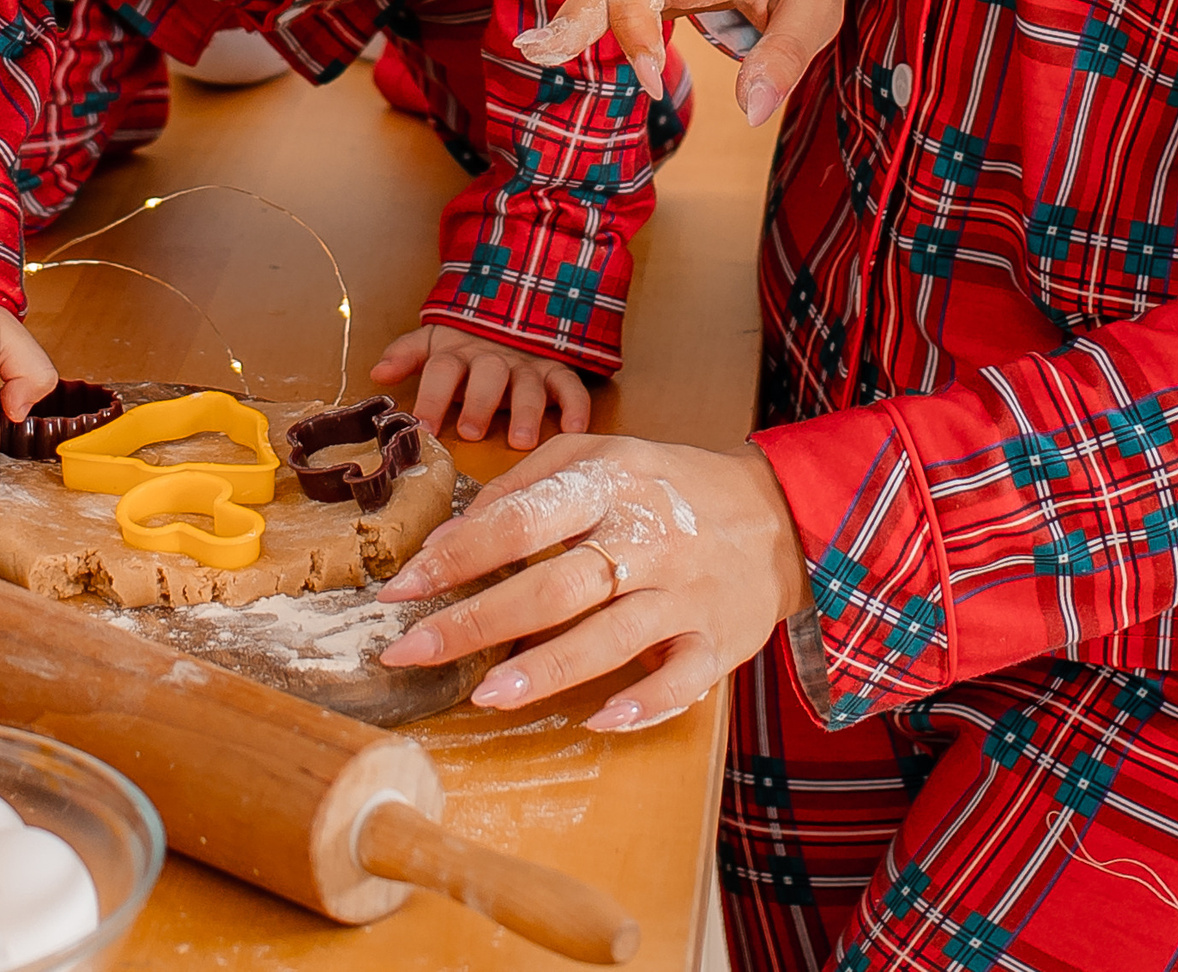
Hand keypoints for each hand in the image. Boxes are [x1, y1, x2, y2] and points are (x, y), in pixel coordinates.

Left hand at [373, 324, 590, 448]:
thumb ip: (406, 354)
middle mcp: (494, 357)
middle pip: (487, 374)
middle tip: (471, 431)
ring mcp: (527, 363)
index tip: (424, 427)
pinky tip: (573, 429)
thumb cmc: (466, 343)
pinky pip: (570, 385)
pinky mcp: (556, 370)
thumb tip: (377, 373)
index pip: (442, 369)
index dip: (432, 396)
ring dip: (526, 410)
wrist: (512, 309)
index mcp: (459, 352)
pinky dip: (575, 406)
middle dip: (480, 402)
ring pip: (528, 384)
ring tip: (521, 440)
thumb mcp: (434, 342)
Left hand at [375, 434, 811, 732]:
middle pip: (554, 586)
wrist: (776, 514)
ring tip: (485, 694)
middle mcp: (645, 539)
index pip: (521, 521)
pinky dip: (643, 702)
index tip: (401, 589)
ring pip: (611, 636)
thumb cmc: (665, 487)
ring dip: (547, 668)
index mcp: (608, 486)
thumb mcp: (598, 458)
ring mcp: (684, 594)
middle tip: (411, 652)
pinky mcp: (717, 640)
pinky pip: (680, 678)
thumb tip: (447, 541)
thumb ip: (521, 489)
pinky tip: (598, 719)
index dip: (456, 556)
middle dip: (477, 621)